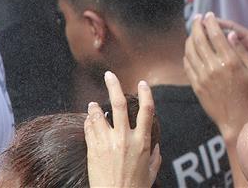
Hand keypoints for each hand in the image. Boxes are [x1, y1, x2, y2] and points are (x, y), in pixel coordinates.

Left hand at [85, 71, 160, 187]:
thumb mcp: (151, 172)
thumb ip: (156, 158)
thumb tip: (158, 148)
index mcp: (143, 142)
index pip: (147, 110)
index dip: (146, 94)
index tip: (143, 83)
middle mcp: (125, 139)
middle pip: (119, 105)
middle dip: (114, 86)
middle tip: (109, 75)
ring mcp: (107, 144)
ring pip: (99, 116)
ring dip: (95, 107)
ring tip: (93, 103)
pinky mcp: (93, 151)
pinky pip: (89, 130)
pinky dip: (89, 122)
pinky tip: (89, 120)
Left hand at [184, 13, 247, 140]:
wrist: (238, 121)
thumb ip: (242, 51)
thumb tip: (230, 35)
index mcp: (230, 61)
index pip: (215, 34)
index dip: (210, 22)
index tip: (209, 15)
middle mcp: (214, 67)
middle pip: (199, 39)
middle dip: (196, 25)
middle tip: (197, 18)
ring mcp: (203, 77)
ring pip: (190, 51)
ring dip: (190, 38)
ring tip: (193, 32)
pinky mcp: (197, 86)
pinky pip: (187, 65)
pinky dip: (187, 54)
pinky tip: (190, 50)